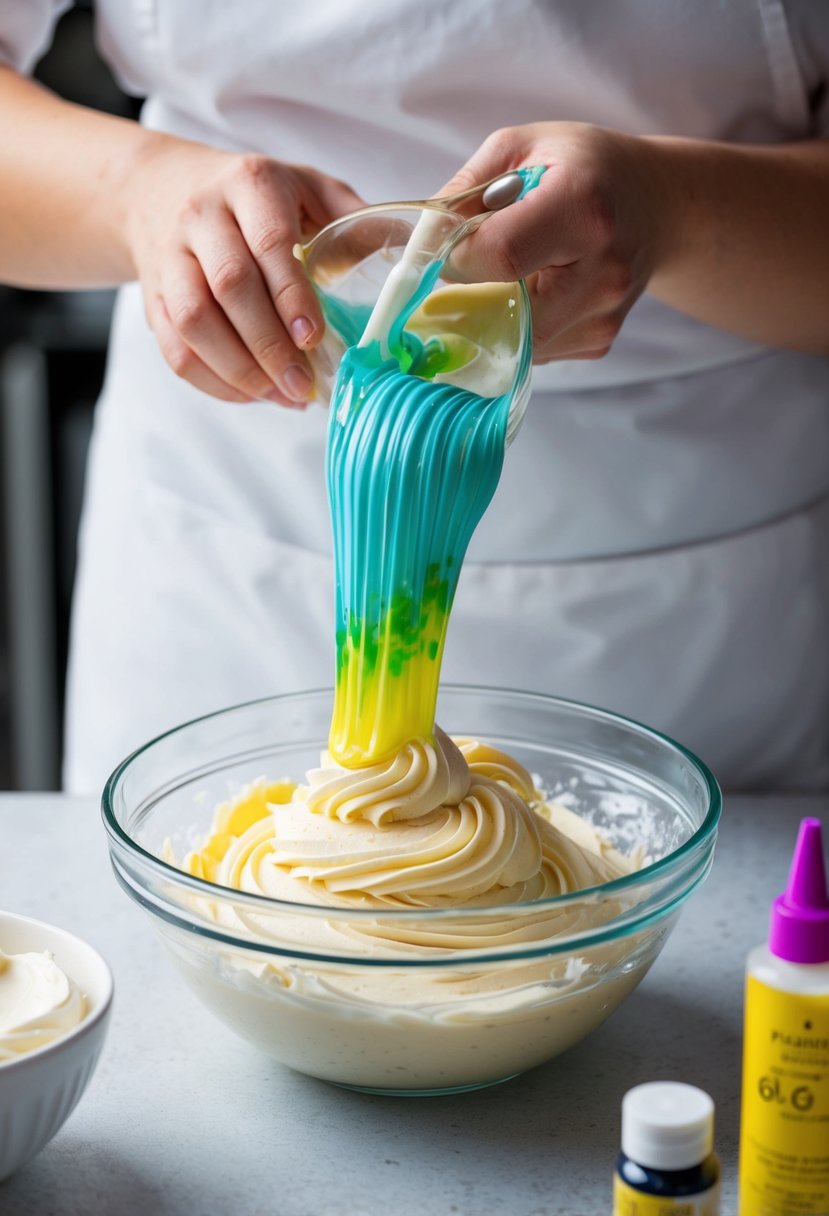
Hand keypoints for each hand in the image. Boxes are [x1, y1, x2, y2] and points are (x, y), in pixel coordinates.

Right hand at [125, 139, 364, 404]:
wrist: (162, 189)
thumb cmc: (254, 198)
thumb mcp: (307, 189)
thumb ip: (353, 221)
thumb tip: (412, 260)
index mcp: (249, 184)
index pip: (268, 244)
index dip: (291, 296)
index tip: (314, 337)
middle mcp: (201, 216)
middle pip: (228, 288)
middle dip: (270, 346)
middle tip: (305, 384)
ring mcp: (170, 257)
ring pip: (193, 323)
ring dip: (240, 370)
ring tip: (281, 395)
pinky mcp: (152, 297)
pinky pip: (175, 349)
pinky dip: (214, 381)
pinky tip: (252, 393)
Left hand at [440, 123, 669, 362]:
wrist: (658, 206)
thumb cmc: (585, 168)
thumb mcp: (522, 148)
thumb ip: (464, 191)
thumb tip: (422, 242)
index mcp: (582, 208)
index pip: (498, 256)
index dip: (458, 255)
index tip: (451, 243)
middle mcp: (602, 271)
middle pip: (504, 312)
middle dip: (471, 292)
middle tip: (472, 264)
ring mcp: (603, 315)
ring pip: (511, 339)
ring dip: (494, 311)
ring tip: (516, 268)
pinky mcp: (598, 341)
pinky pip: (532, 348)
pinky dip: (518, 323)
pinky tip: (538, 288)